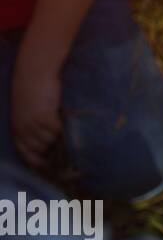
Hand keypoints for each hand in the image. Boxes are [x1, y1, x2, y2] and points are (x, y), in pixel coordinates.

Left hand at [10, 54, 62, 168]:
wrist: (33, 72)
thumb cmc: (31, 91)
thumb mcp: (26, 113)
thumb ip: (32, 128)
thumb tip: (47, 144)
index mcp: (16, 130)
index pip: (26, 154)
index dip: (38, 162)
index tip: (50, 166)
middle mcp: (23, 130)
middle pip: (41, 150)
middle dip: (52, 152)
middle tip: (65, 151)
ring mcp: (33, 124)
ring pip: (51, 141)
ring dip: (59, 139)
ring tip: (68, 135)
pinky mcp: (45, 117)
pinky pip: (58, 130)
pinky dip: (63, 128)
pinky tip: (66, 121)